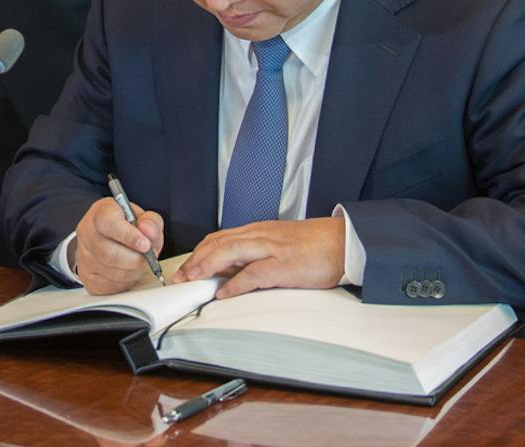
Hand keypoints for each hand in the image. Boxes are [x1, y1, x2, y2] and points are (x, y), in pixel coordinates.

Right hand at [70, 197, 165, 294]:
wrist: (106, 235)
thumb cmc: (125, 226)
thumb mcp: (142, 218)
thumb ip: (150, 222)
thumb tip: (148, 231)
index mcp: (100, 214)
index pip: (109, 224)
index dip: (128, 236)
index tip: (145, 245)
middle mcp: (87, 233)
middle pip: (110, 254)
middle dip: (136, 260)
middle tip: (147, 257)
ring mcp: (83, 255)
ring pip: (111, 272)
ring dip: (132, 272)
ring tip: (137, 263)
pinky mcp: (86, 275)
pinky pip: (109, 286)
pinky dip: (124, 282)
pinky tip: (127, 271)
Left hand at [178, 216, 346, 298]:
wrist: (344, 241)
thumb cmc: (313, 246)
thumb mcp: (278, 244)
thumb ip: (256, 253)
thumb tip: (232, 271)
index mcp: (257, 231)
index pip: (218, 237)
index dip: (198, 252)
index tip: (184, 267)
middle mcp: (260, 236)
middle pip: (218, 243)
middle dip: (195, 260)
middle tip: (180, 278)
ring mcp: (272, 249)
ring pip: (230, 252)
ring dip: (207, 267)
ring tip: (192, 281)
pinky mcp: (285, 266)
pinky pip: (255, 273)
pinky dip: (236, 283)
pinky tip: (224, 293)